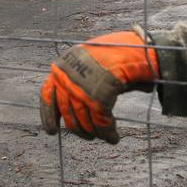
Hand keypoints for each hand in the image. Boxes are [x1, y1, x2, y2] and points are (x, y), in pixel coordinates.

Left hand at [39, 29, 158, 143]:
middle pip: (68, 111)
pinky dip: (107, 132)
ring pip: (84, 118)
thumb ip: (80, 80)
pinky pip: (101, 121)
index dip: (48, 115)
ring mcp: (84, 84)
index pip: (47, 93)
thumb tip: (74, 107)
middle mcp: (69, 74)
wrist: (139, 48)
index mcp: (65, 63)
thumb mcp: (91, 62)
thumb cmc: (117, 53)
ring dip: (95, 132)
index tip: (51, 132)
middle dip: (78, 128)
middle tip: (88, 137)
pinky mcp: (101, 93)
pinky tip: (113, 138)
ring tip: (106, 137)